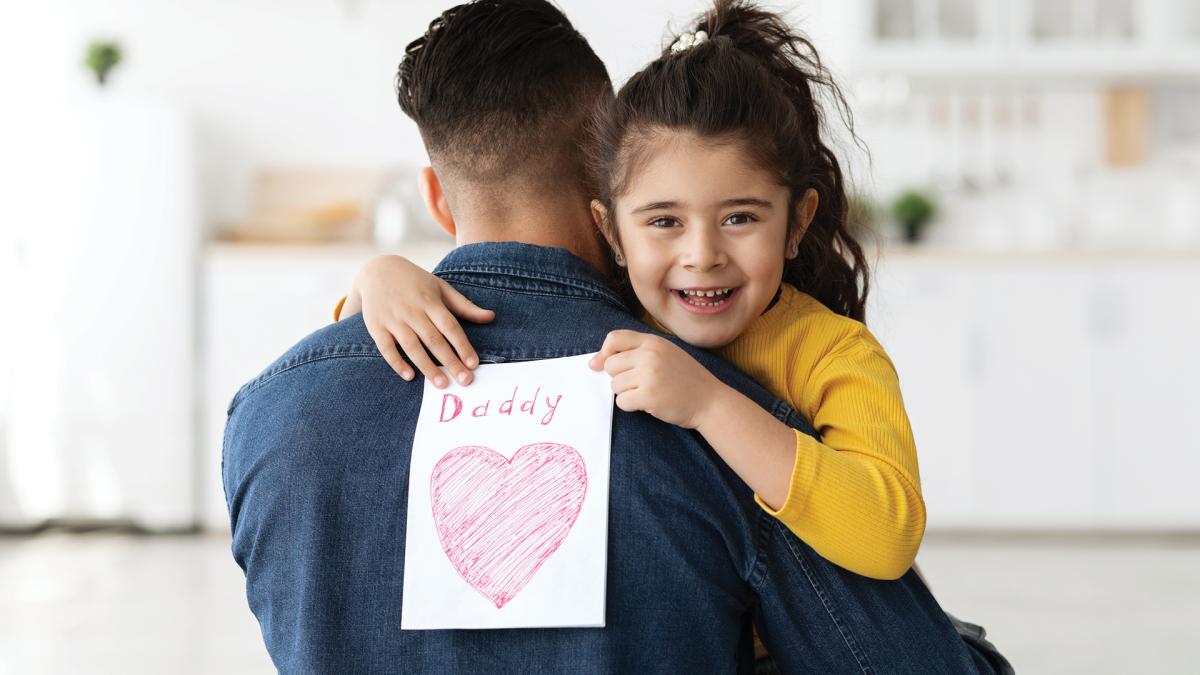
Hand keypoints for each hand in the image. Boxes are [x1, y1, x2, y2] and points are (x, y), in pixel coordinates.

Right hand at [349, 255, 494, 386]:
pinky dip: (397, 363)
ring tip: (442, 384)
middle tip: (465, 381)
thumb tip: (492, 317)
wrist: (376, 271)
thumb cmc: (415, 282)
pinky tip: (410, 377)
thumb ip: (465, 306)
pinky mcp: (376, 327)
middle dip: (450, 362)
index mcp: (430, 301)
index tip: (474, 364)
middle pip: (434, 340)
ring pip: (412, 347)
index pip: (450, 326)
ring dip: (427, 367)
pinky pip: (386, 348)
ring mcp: (393, 319)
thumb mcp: (441, 288)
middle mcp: (412, 311)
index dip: (462, 346)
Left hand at [588, 330, 725, 428]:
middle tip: (636, 384)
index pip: (614, 338)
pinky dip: (630, 405)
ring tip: (647, 393)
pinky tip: (647, 403)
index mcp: (653, 342)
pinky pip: (621, 401)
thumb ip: (638, 352)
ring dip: (626, 393)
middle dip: (618, 378)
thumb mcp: (666, 354)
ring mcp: (649, 375)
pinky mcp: (649, 396)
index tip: (599, 364)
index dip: (604, 352)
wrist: (710, 400)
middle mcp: (650, 355)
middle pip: (610, 365)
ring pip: (614, 385)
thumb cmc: (686, 379)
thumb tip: (596, 362)